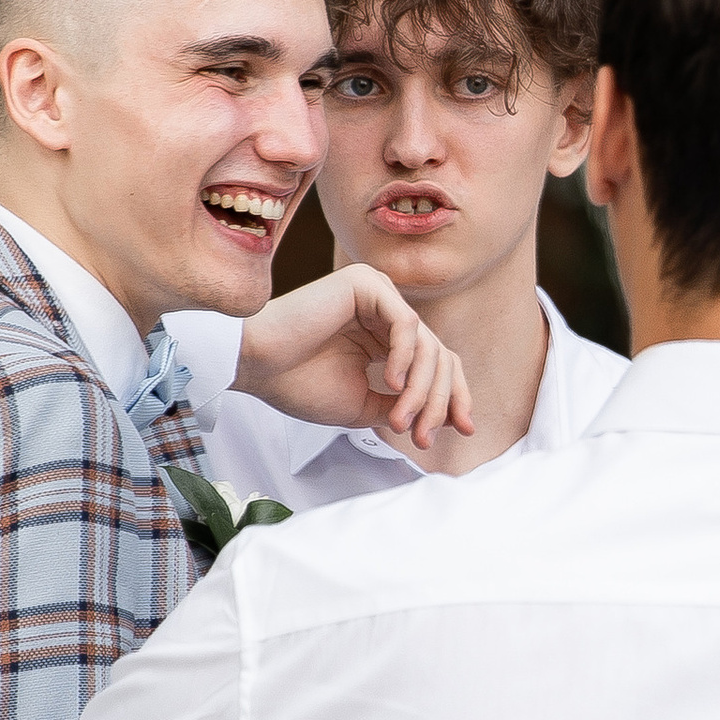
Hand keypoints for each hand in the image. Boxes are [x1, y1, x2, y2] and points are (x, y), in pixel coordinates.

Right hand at [231, 265, 472, 451]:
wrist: (255, 367)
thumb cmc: (298, 385)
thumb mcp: (365, 405)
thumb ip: (404, 406)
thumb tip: (448, 417)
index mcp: (385, 337)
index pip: (437, 363)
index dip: (454, 397)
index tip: (464, 429)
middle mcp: (386, 312)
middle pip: (440, 356)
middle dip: (440, 401)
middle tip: (424, 436)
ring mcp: (378, 294)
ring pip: (429, 344)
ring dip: (421, 389)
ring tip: (400, 420)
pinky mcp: (367, 283)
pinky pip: (407, 324)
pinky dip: (406, 357)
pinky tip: (391, 382)